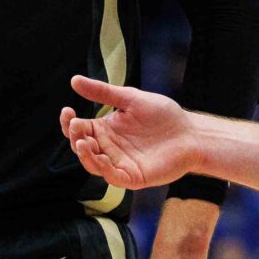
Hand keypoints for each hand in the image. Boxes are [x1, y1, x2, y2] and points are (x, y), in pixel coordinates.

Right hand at [62, 77, 202, 188]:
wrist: (191, 133)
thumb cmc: (163, 115)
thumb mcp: (130, 99)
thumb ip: (103, 93)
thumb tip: (74, 80)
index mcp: (105, 130)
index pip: (79, 129)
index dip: (69, 123)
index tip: (67, 110)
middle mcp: (108, 148)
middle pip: (82, 147)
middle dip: (75, 137)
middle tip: (77, 125)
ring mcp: (119, 164)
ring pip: (93, 164)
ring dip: (84, 155)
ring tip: (82, 142)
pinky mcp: (132, 177)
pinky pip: (112, 176)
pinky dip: (103, 168)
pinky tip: (99, 156)